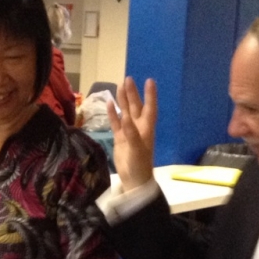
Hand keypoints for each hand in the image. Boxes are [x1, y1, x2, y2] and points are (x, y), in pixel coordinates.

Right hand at [108, 76, 156, 190]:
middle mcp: (138, 127)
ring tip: (119, 86)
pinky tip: (109, 104)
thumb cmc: (139, 164)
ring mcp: (128, 132)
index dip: (150, 95)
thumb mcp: (137, 149)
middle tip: (128, 79)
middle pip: (136, 107)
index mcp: (146, 128)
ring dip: (123, 101)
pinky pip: (116, 123)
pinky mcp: (120, 138)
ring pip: (125, 112)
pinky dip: (113, 114)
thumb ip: (131, 133)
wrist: (134, 180)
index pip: (149, 108)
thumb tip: (125, 117)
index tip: (149, 80)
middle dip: (132, 94)